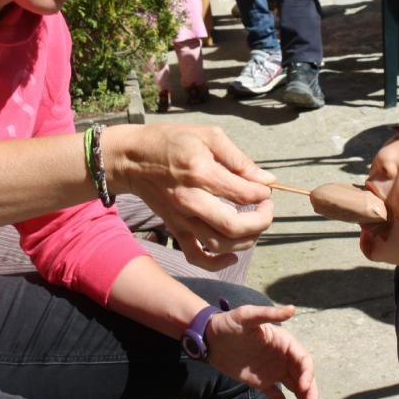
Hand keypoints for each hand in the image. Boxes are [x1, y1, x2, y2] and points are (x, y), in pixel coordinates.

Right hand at [104, 123, 276, 269]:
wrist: (131, 158)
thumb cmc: (171, 141)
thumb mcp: (208, 136)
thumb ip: (239, 159)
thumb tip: (266, 179)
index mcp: (201, 173)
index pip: (244, 193)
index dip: (263, 193)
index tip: (265, 188)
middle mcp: (191, 201)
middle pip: (234, 226)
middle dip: (261, 220)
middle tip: (266, 207)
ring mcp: (181, 218)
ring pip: (220, 244)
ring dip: (246, 240)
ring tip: (255, 224)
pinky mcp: (174, 228)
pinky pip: (196, 256)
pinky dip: (217, 263)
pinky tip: (234, 254)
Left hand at [207, 304, 318, 398]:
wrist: (209, 338)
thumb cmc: (228, 323)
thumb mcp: (247, 316)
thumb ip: (269, 314)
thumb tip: (292, 308)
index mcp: (283, 341)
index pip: (303, 359)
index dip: (307, 372)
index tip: (304, 386)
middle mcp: (282, 356)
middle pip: (302, 374)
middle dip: (310, 389)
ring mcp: (273, 370)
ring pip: (294, 386)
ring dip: (303, 397)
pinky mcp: (261, 382)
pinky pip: (277, 396)